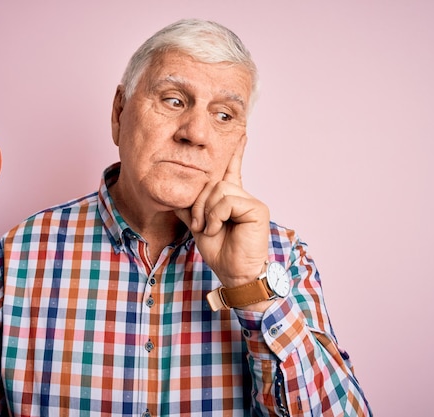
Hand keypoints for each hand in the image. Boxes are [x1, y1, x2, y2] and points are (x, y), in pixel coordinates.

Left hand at [175, 136, 269, 288]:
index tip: (242, 133)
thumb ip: (191, 208)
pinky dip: (217, 216)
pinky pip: (227, 200)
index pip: (232, 169)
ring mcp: (251, 201)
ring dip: (207, 212)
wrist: (233, 272)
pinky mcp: (257, 208)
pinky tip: (219, 229)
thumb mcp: (199, 226)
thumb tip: (176, 196)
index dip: (236, 152)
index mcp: (230, 198)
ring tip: (210, 228)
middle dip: (199, 204)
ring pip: (218, 189)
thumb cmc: (220, 252)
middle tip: (201, 225)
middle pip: (212, 182)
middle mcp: (242, 196)